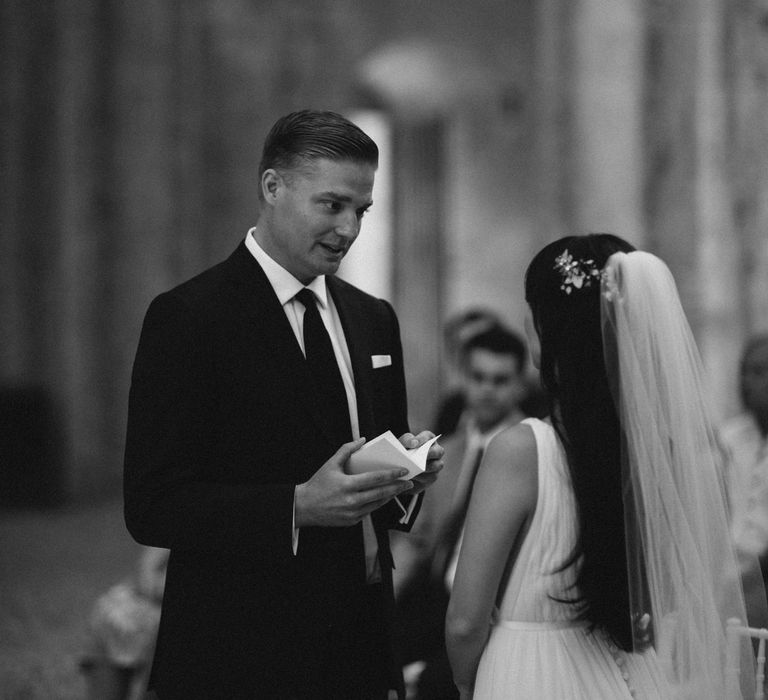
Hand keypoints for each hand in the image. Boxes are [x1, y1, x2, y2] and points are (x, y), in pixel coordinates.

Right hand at [295, 438, 414, 527]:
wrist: (303, 507)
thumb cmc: (318, 484)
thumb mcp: (330, 464)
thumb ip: (346, 450)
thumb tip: (362, 440)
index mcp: (347, 485)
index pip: (376, 479)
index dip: (392, 474)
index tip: (403, 471)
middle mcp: (351, 501)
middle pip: (381, 493)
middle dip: (397, 487)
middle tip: (409, 482)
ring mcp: (352, 514)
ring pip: (378, 504)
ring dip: (390, 496)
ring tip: (398, 489)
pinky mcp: (352, 522)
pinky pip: (369, 512)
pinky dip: (377, 504)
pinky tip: (383, 497)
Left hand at [398, 430, 443, 494]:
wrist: (402, 468)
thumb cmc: (403, 452)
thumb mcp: (402, 444)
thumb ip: (406, 442)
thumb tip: (411, 445)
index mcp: (428, 439)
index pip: (427, 436)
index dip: (421, 439)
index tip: (413, 444)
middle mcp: (436, 451)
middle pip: (438, 451)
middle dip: (428, 454)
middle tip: (417, 458)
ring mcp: (437, 465)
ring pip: (437, 466)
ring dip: (425, 468)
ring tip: (413, 470)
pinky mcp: (432, 477)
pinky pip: (430, 478)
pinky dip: (420, 478)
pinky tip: (410, 478)